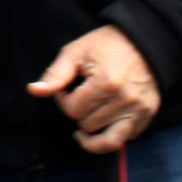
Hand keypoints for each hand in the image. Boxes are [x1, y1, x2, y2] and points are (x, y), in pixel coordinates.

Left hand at [27, 26, 159, 152]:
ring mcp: (139, 110)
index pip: (73, 110)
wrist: (145, 41)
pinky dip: (111, 137)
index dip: (64, 100)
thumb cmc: (108, 45)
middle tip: (83, 95)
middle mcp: (125, 100)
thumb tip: (34, 91)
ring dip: (93, 125)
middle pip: (87, 125)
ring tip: (90, 110)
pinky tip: (103, 124)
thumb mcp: (77, 52)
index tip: (68, 89)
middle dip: (80, 112)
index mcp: (106, 82)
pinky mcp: (147, 116)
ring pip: (104, 139)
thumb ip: (55, 74)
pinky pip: (124, 140)